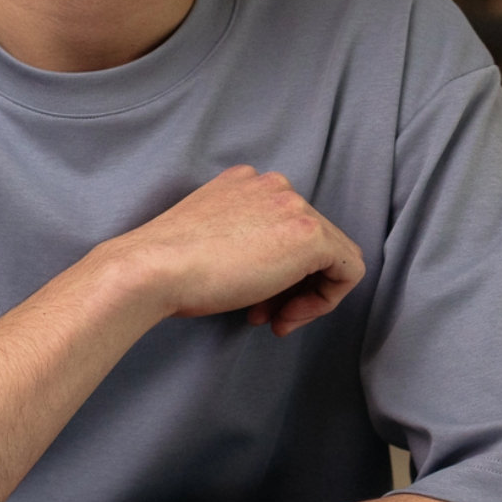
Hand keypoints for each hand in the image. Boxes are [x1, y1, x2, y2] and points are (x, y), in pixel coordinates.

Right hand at [106, 165, 361, 336]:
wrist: (154, 268)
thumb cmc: (168, 265)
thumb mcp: (211, 236)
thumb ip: (242, 238)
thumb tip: (269, 271)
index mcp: (245, 181)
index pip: (284, 226)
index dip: (276, 271)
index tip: (255, 300)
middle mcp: (274, 184)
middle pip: (311, 242)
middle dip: (291, 286)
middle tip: (265, 315)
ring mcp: (293, 205)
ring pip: (331, 256)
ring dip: (306, 296)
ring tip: (273, 320)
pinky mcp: (310, 234)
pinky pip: (348, 270)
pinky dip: (325, 300)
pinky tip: (287, 316)